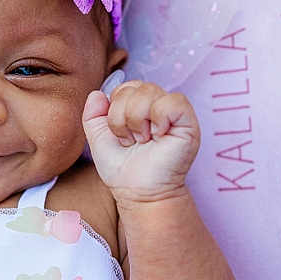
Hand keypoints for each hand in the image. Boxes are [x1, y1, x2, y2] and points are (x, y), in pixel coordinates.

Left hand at [82, 79, 199, 203]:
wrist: (138, 192)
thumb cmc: (122, 169)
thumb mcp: (98, 139)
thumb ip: (92, 115)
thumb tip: (97, 93)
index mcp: (139, 106)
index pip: (124, 87)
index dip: (115, 109)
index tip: (120, 135)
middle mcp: (157, 105)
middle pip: (134, 87)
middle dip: (122, 117)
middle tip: (132, 141)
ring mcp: (173, 112)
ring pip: (149, 92)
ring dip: (137, 121)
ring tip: (143, 140)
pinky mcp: (188, 121)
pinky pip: (172, 101)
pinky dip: (159, 119)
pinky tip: (158, 137)